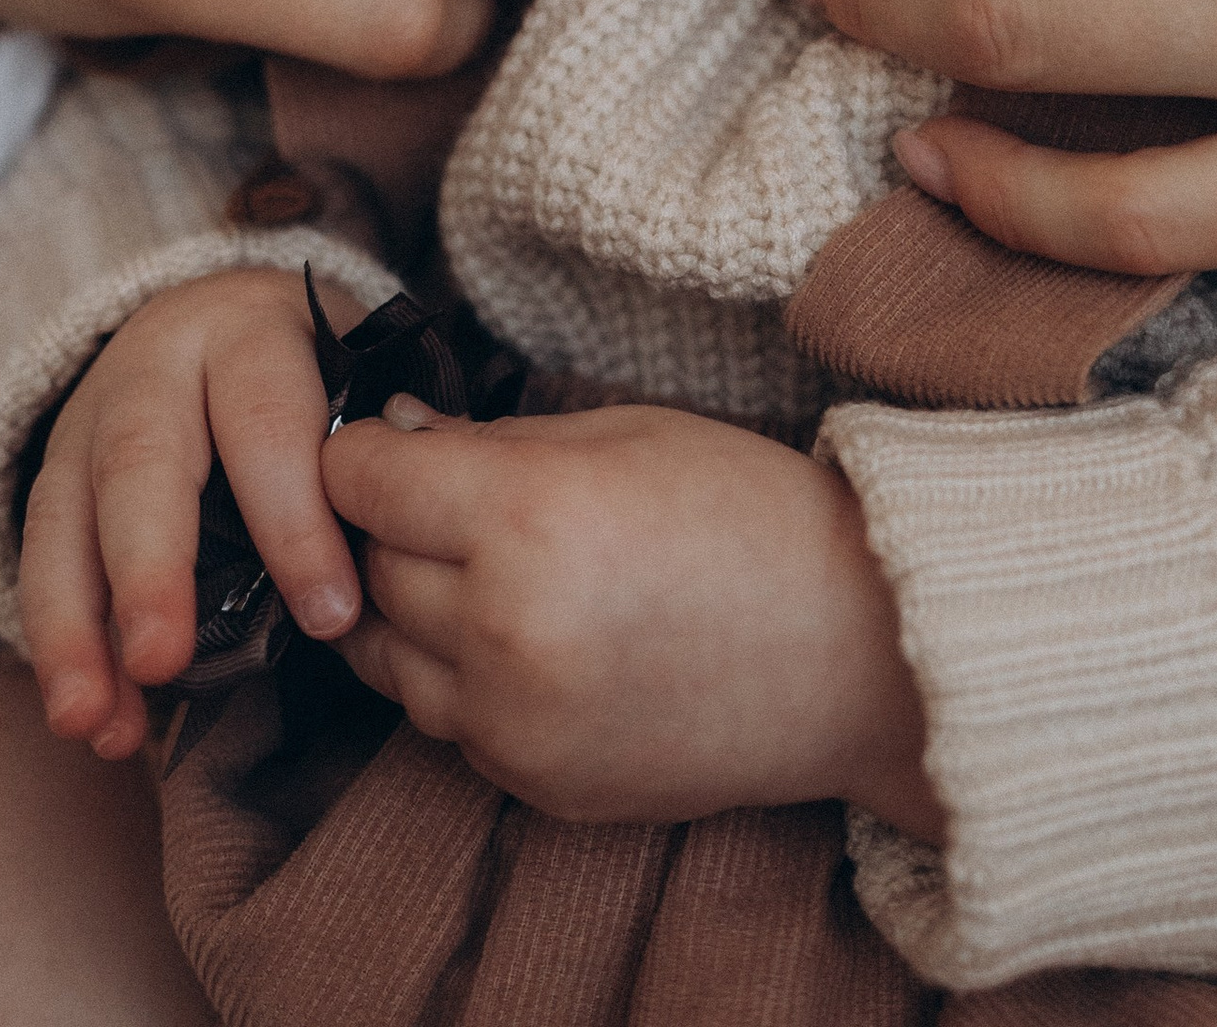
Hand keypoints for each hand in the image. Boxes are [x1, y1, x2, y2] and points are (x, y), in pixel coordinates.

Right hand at [17, 269, 361, 760]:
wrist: (216, 323)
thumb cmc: (310, 384)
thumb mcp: (347, 384)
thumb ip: (365, 463)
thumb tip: (401, 573)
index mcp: (249, 332)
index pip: (269, 415)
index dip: (295, 516)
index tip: (330, 617)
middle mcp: (156, 365)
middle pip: (142, 458)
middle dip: (149, 567)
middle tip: (161, 661)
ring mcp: (90, 416)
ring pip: (65, 513)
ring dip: (76, 628)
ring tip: (94, 722)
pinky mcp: (53, 474)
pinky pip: (39, 558)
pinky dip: (58, 644)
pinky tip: (84, 717)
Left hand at [323, 400, 939, 834]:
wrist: (856, 651)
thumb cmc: (747, 513)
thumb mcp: (616, 431)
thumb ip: (488, 442)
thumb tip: (390, 439)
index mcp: (524, 519)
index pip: (360, 481)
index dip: (362, 452)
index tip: (386, 444)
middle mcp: (504, 630)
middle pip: (367, 568)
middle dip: (389, 526)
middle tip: (439, 499)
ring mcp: (518, 725)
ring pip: (389, 657)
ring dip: (412, 610)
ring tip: (481, 571)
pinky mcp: (540, 786)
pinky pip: (447, 725)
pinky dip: (459, 679)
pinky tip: (523, 639)